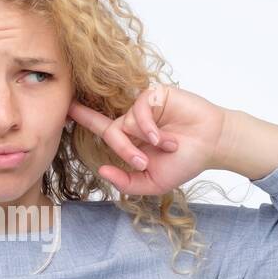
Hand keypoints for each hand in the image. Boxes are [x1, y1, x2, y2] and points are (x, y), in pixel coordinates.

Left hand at [67, 85, 226, 194]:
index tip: (64, 108)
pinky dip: (148, 127)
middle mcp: (134, 122)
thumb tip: (102, 170)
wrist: (213, 145)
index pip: (101, 127)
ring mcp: (144, 107)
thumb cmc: (185, 162)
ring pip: (124, 122)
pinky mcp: (155, 95)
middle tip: (141, 162)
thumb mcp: (152, 182)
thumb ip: (126, 182)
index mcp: (131, 140)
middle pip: (110, 132)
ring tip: (166, 147)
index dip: (82, 117)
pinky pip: (138, 109)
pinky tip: (163, 137)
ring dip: (143, 141)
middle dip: (123, 149)